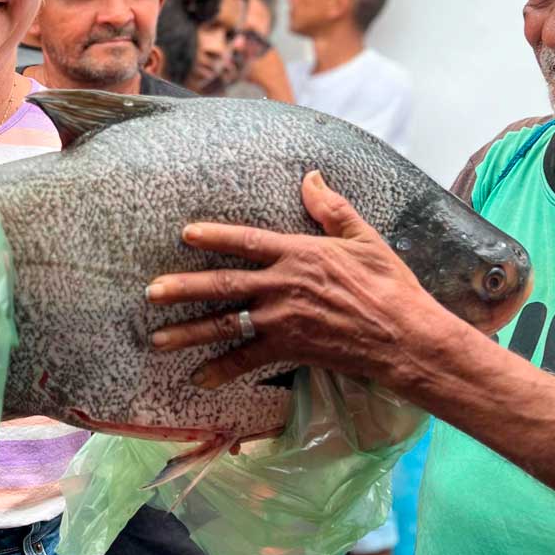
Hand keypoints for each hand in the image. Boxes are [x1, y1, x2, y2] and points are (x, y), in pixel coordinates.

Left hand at [147, 170, 446, 388]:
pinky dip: (222, 370)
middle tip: (150, 292)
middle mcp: (282, 285)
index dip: (214, 236)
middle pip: (222, 285)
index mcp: (298, 253)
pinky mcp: (289, 348)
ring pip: (226, 324)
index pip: (247, 241)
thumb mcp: (363, 238)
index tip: (185, 234)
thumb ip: (331, 208)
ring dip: (188, 332)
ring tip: (157, 339)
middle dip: (183, 288)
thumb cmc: (388, 285)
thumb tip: (311, 176)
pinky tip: (197, 378)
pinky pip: (247, 360)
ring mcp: (282, 319)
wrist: (404, 335)